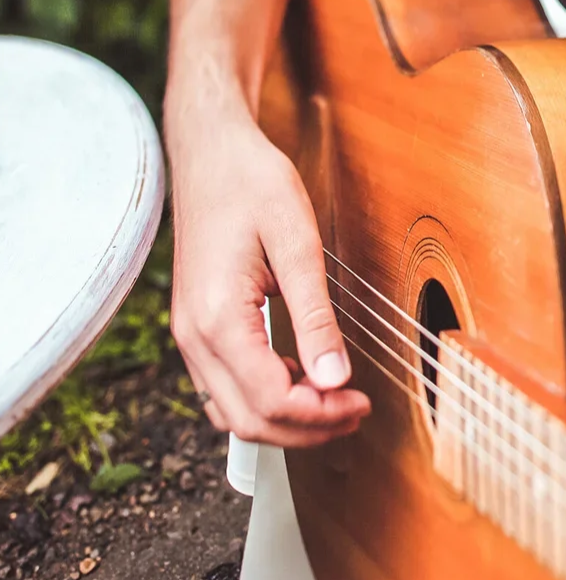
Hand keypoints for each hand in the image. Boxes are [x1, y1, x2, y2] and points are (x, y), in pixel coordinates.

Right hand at [168, 111, 369, 445]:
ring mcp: (190, 335)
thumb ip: (316, 316)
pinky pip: (226, 389)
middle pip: (249, 420)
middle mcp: (194, 335)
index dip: (321, 414)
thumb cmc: (252, 183)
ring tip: (337, 402)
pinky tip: (304, 380)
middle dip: (307, 429)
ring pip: (232, 414)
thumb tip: (336, 377)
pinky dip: (265, 400)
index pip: (270, 399)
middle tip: (356, 411)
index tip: (361, 401)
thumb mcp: (298, 244)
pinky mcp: (197, 328)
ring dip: (286, 420)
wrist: (210, 150)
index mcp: (218, 317)